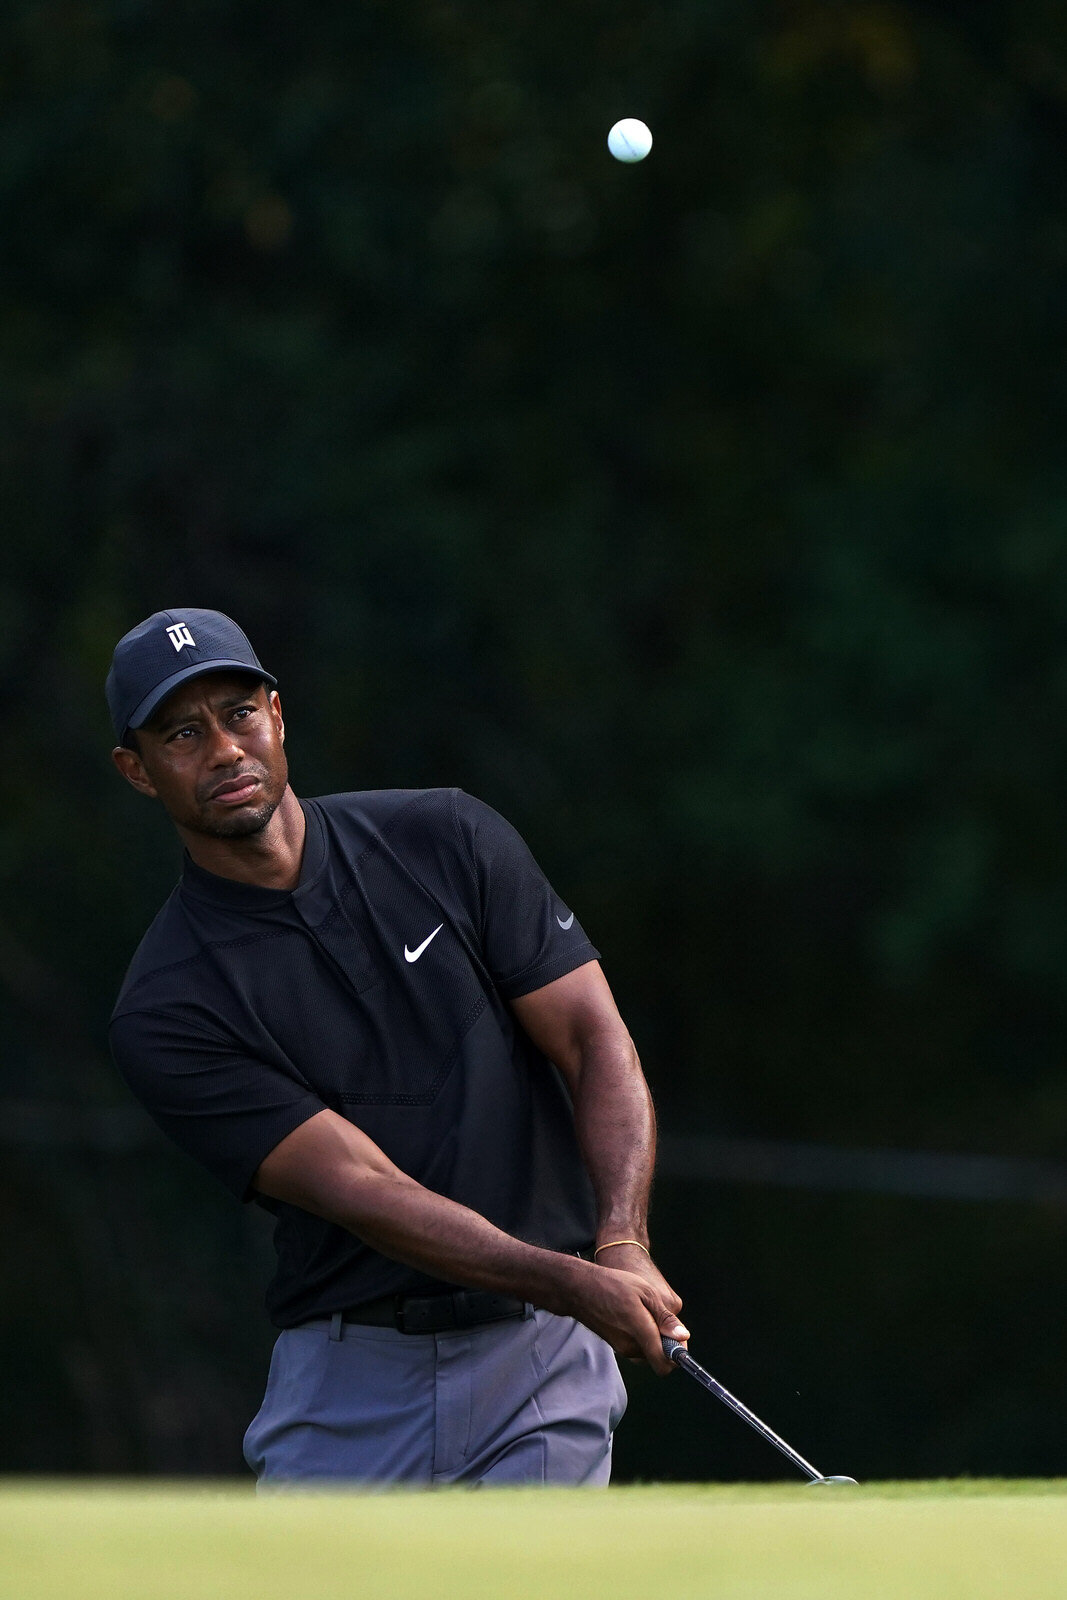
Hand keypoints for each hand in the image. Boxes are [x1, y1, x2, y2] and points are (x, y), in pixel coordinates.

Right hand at [565, 1255, 688, 1374]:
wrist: (579, 1289)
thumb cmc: (613, 1285)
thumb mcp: (645, 1292)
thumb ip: (665, 1317)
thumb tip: (683, 1337)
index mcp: (640, 1332)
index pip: (664, 1364)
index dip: (677, 1355)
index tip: (678, 1338)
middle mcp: (630, 1347)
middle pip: (659, 1357)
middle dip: (665, 1341)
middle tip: (658, 1314)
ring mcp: (621, 1348)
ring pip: (649, 1351)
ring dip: (653, 1337)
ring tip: (643, 1311)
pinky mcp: (616, 1345)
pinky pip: (638, 1346)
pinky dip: (642, 1335)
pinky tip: (633, 1314)